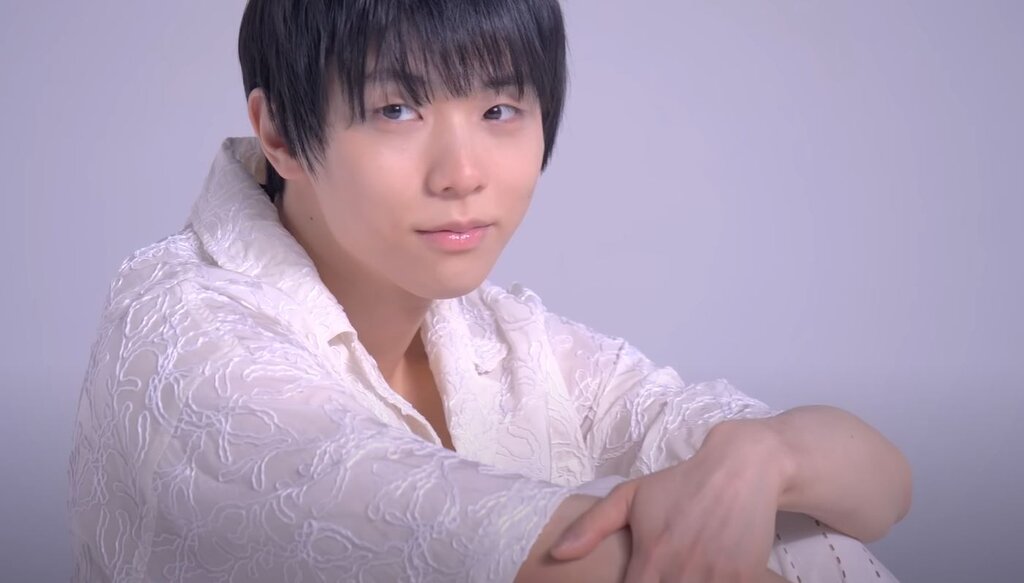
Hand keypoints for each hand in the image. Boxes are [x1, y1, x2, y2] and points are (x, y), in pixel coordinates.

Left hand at [551, 420, 791, 581]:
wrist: (740, 469)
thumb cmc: (680, 484)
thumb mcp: (630, 496)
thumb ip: (591, 526)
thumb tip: (556, 554)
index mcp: (650, 558)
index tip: (636, 580)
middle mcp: (681, 572)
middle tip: (661, 573)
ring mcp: (715, 578)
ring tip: (682, 572)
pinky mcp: (743, 579)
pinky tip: (707, 573)